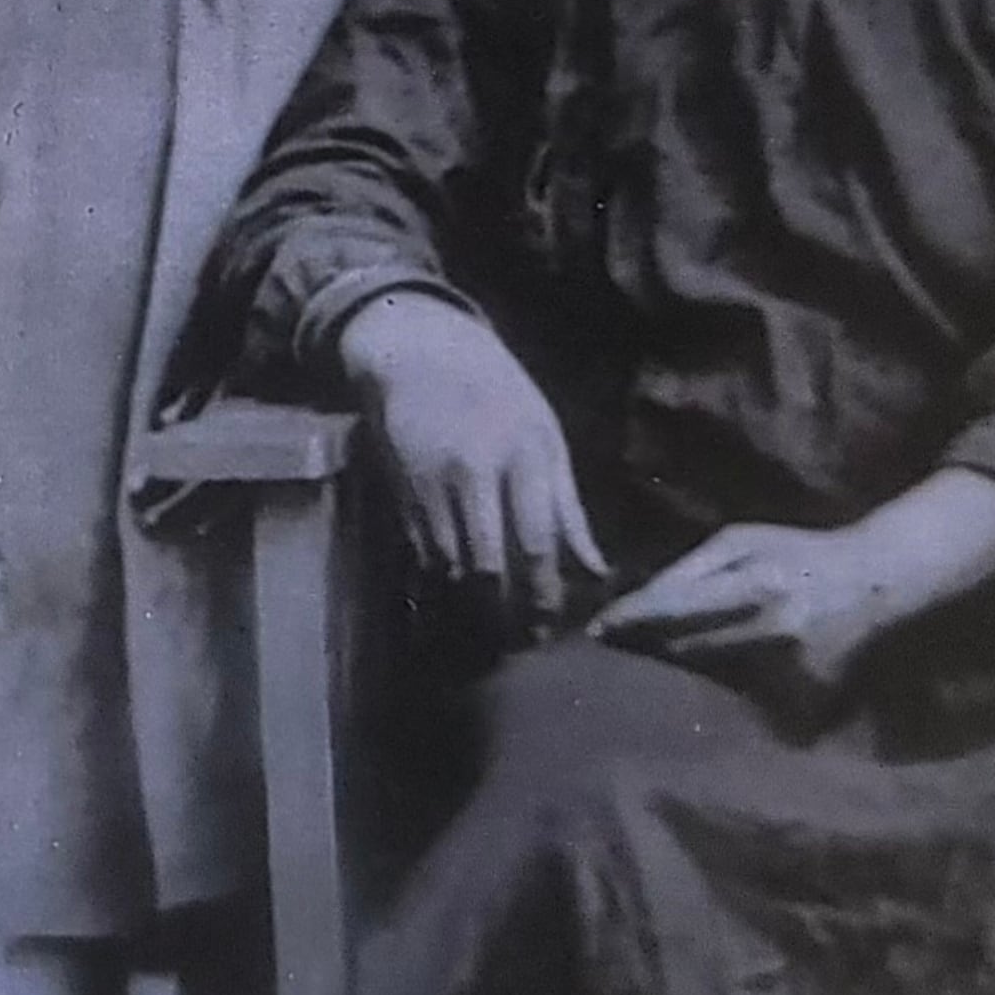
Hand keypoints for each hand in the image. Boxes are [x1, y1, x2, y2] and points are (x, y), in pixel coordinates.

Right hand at [338, 291, 606, 633]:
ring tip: (492, 634)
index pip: (535, 539)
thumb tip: (594, 569)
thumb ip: (566, 505)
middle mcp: (474, 472)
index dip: (543, 591)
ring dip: (472, 607)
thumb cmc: (496, 391)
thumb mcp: (543, 433)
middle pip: (488, 563)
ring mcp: (431, 485)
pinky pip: (421, 555)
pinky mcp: (400, 494)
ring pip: (450, 566)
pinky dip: (441, 585)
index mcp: (521, 453)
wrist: (416, 352)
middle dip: (506, 612)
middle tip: (520, 642)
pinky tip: (457, 602)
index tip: (551, 625)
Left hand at [585, 521, 895, 715]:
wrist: (877, 580)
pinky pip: (747, 702)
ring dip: (677, 675)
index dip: (631, 620)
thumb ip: (690, 568)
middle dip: (644, 650)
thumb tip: (637, 600)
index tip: (594, 630)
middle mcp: (771, 629)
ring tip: (649, 668)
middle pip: (685, 650)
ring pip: (711, 680)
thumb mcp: (743, 539)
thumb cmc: (797, 552)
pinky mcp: (808, 699)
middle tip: (605, 651)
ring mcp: (792, 669)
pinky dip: (723, 694)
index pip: (675, 606)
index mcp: (754, 582)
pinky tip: (708, 688)